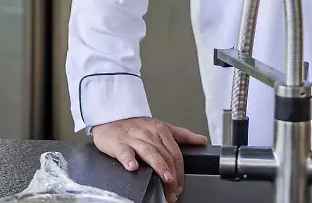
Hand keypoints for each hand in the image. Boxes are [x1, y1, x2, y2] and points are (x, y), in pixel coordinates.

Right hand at [91, 117, 208, 202]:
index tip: (180, 186)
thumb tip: (201, 140)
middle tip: (173, 192)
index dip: (180, 171)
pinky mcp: (118, 143)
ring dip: (159, 167)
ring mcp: (134, 138)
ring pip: (150, 152)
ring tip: (166, 179)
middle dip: (172, 176)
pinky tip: (133, 167)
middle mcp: (149, 134)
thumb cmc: (135, 126)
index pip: (175, 153)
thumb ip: (182, 135)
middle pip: (165, 156)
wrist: (110, 119)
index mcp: (161, 130)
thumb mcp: (160, 126)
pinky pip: (124, 151)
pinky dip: (129, 159)